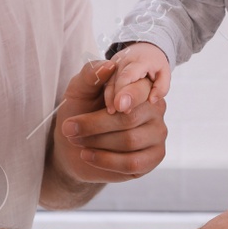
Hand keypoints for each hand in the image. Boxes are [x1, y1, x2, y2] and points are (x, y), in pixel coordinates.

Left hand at [49, 61, 167, 184]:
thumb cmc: (79, 112)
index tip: (101, 106)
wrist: (73, 146)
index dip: (117, 97)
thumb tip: (108, 66)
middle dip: (95, 124)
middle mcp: (155, 108)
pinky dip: (106, 160)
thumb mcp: (78, 91)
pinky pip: (133, 162)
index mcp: (141, 86)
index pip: (138, 89)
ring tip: (77, 140)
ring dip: (97, 142)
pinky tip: (88, 155)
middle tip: (70, 128)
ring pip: (130, 141)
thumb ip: (90, 75)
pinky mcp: (154, 157)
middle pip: (130, 117)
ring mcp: (157, 133)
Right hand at [105, 42, 170, 113]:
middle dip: (114, 96)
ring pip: (108, 81)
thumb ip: (161, 87)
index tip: (121, 107)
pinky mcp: (107, 67)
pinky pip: (105, 82)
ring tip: (112, 112)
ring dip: (108, 97)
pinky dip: (107, 95)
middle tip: (116, 112)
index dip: (123, 91)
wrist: (145, 49)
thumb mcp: (164, 74)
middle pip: (116, 79)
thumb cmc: (155, 64)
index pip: (128, 75)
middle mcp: (124, 60)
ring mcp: (113, 63)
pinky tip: (110, 108)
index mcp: (140, 60)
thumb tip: (151, 100)